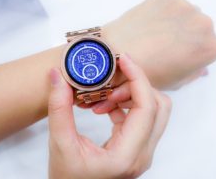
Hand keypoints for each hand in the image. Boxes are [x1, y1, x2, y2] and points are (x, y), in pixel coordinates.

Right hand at [48, 54, 170, 178]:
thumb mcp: (59, 144)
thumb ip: (59, 109)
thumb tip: (57, 76)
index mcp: (127, 154)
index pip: (147, 107)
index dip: (137, 78)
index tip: (123, 60)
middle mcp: (142, 154)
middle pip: (159, 106)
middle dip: (136, 86)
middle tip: (110, 82)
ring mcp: (142, 153)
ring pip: (154, 111)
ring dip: (131, 96)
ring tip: (103, 98)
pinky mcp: (137, 150)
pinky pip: (143, 119)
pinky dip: (127, 106)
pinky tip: (105, 108)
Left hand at [103, 0, 215, 88]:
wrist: (117, 53)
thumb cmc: (146, 73)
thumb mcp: (174, 82)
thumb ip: (194, 73)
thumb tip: (202, 67)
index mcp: (210, 48)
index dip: (203, 48)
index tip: (190, 50)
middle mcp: (203, 24)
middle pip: (203, 27)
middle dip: (190, 34)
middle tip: (169, 43)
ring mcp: (185, 7)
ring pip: (187, 13)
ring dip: (177, 21)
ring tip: (156, 34)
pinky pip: (170, 3)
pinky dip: (162, 12)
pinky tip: (148, 24)